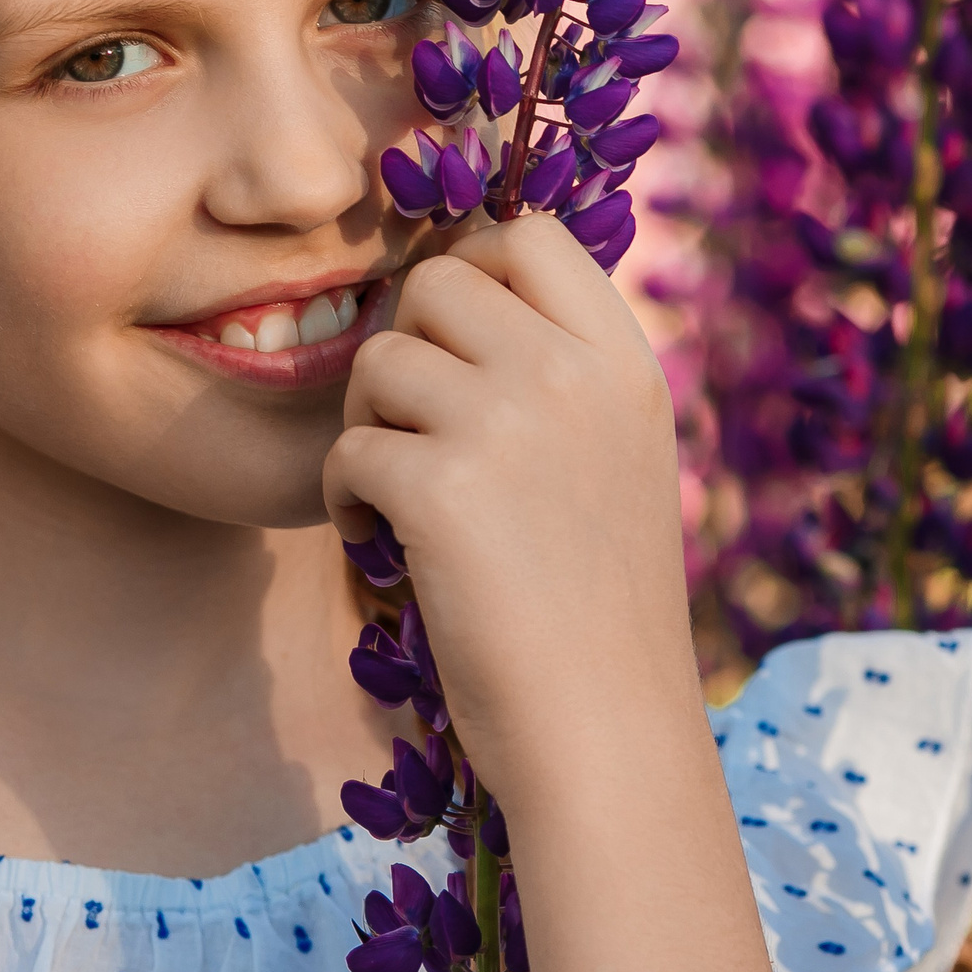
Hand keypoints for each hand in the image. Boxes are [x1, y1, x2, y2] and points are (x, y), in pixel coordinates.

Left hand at [324, 212, 799, 971]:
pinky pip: (346, 446)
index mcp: (626, 364)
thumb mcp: (616, 462)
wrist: (605, 736)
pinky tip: (384, 546)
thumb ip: (559, 374)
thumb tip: (458, 281)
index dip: (471, 272)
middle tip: (415, 433)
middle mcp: (573, 374)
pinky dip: (345, 496)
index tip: (453, 349)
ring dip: (368, 424)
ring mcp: (510, 423)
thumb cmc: (596, 612)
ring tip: (400, 498)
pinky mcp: (441, 485)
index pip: (529, 235)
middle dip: (406, 349)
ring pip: (379, 356)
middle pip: (437, 280)